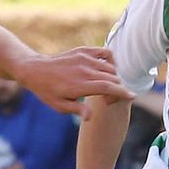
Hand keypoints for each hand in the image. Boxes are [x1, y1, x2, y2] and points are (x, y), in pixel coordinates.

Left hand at [14, 47, 129, 115]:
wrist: (36, 70)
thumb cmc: (48, 92)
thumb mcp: (60, 106)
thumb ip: (78, 110)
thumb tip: (91, 117)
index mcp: (80, 85)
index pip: (109, 87)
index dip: (122, 92)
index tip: (131, 96)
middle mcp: (85, 70)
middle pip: (113, 78)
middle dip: (117, 89)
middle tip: (107, 99)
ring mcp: (85, 58)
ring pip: (111, 68)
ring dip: (113, 78)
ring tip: (104, 87)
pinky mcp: (84, 50)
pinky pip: (106, 53)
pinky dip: (110, 61)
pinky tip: (105, 70)